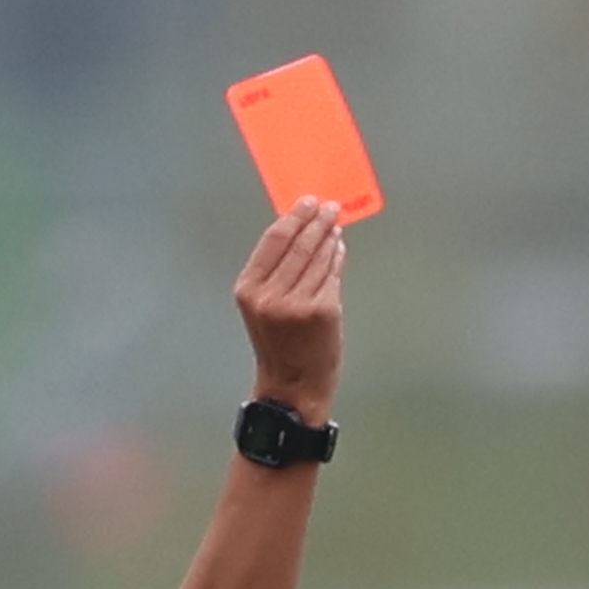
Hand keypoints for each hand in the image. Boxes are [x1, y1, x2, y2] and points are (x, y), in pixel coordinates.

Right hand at [237, 200, 348, 417]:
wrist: (292, 385)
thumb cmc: (280, 346)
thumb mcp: (264, 306)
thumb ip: (275, 273)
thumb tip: (300, 233)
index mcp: (249, 289)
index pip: (273, 241)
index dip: (293, 217)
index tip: (307, 203)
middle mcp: (271, 294)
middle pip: (298, 244)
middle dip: (316, 221)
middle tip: (329, 207)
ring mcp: (298, 302)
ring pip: (318, 257)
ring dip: (330, 237)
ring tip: (335, 224)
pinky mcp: (323, 310)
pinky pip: (332, 275)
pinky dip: (337, 258)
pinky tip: (339, 248)